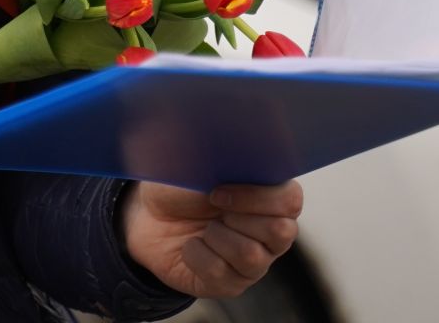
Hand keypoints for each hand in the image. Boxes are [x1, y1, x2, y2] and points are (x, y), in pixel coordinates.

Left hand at [121, 179, 301, 298]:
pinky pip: (221, 272)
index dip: (257, 196)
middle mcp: (272, 233)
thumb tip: (237, 155)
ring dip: (216, 236)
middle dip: (238, 216)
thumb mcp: (198, 165)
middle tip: (212, 208)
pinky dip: (195, 254)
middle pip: (281, 231)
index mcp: (271, 197)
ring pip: (251, 255)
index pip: (290, 200)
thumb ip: (226, 162)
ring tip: (202, 228)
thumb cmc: (180, 187)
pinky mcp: (232, 284)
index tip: (218, 191)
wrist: (148, 216)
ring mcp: (255, 263)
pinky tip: (189, 246)